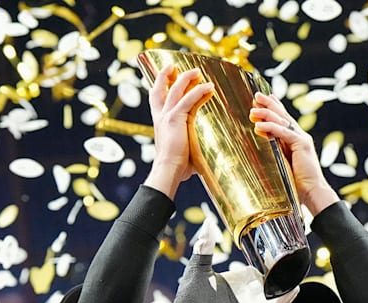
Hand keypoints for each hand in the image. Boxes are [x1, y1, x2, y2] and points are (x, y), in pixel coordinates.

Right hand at [144, 65, 213, 197]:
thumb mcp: (185, 150)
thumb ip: (192, 147)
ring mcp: (166, 116)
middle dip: (165, 75)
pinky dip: (200, 91)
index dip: (161, 87)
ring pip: (176, 89)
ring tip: (197, 71)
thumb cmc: (177, 167)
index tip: (168, 78)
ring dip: (186, 78)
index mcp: (160, 123)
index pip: (157, 100)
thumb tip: (204, 159)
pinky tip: (210, 87)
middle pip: (160, 89)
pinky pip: (189, 99)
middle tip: (174, 66)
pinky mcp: (175, 118)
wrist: (168, 170)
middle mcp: (160, 116)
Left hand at [152, 229, 298, 302]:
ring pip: (273, 296)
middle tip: (292, 260)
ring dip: (285, 287)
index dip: (266, 263)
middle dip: (280, 274)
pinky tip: (293, 291)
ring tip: (297, 274)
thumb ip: (205, 246)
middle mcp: (244, 294)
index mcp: (235, 281)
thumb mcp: (199, 267)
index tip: (277, 250)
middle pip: (268, 283)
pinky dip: (283, 302)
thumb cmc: (190, 298)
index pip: (256, 271)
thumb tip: (208, 222)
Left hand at [249, 93, 338, 215]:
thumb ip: (273, 149)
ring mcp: (302, 139)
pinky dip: (271, 128)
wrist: (312, 192)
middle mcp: (300, 136)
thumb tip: (259, 138)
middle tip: (256, 95)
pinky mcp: (302, 145)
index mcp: (296, 140)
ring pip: (282, 121)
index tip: (261, 99)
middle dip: (269, 104)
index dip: (273, 107)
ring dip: (267, 113)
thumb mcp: (281, 162)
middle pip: (283, 115)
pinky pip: (284, 133)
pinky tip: (259, 126)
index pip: (283, 119)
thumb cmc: (296, 183)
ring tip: (253, 109)